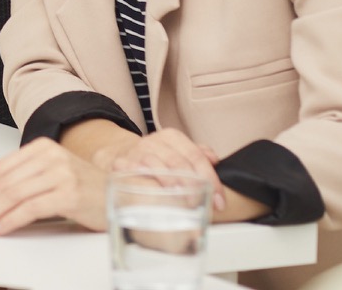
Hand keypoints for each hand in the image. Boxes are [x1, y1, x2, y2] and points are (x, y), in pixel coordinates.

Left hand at [0, 138, 106, 234]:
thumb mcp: (51, 175)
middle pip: (3, 182)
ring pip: (13, 194)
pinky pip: (30, 208)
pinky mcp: (70, 193)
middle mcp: (50, 156)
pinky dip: (10, 220)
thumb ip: (24, 180)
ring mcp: (61, 173)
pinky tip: (0, 228)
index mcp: (41, 147)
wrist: (123, 197)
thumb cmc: (86, 190)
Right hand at [108, 127, 225, 210]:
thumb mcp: (177, 149)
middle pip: (178, 162)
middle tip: (202, 203)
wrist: (122, 151)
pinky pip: (132, 171)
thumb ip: (197, 154)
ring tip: (183, 200)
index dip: (210, 179)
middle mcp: (154, 141)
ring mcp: (137, 151)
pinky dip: (142, 180)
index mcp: (172, 137)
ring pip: (156, 166)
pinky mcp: (121, 162)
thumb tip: (214, 159)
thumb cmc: (157, 155)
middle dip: (193, 185)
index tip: (219, 201)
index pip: (196, 156)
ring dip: (170, 183)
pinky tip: (153, 191)